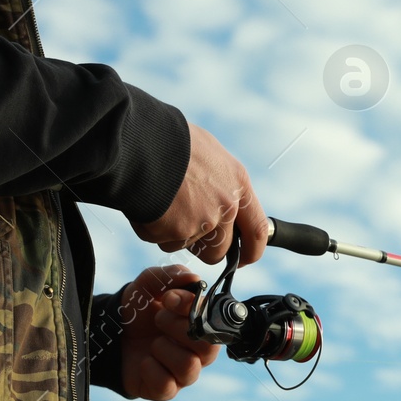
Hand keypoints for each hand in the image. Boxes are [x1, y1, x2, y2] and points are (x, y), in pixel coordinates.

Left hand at [119, 266, 220, 400]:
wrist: (111, 334)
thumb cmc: (139, 310)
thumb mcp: (148, 284)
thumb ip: (170, 276)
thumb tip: (194, 279)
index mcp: (202, 325)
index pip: (215, 321)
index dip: (193, 307)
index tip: (169, 298)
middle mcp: (199, 351)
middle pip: (209, 348)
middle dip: (179, 329)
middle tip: (159, 318)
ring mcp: (183, 373)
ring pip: (189, 367)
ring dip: (165, 349)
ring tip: (152, 342)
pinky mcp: (166, 390)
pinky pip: (167, 386)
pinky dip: (151, 369)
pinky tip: (143, 360)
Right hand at [132, 122, 270, 265]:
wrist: (141, 143)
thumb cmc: (169, 141)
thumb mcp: (208, 154)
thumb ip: (219, 182)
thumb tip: (220, 197)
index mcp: (237, 184)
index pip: (258, 229)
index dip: (252, 250)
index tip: (245, 259)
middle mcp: (225, 206)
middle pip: (219, 250)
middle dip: (202, 248)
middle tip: (182, 228)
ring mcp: (203, 221)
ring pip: (185, 245)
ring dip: (172, 233)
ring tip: (160, 201)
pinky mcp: (177, 231)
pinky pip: (162, 240)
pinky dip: (151, 227)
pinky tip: (147, 202)